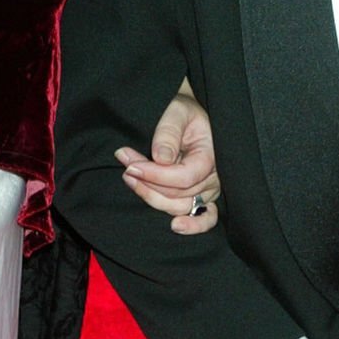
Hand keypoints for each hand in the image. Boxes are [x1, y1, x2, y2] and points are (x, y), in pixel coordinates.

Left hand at [117, 90, 219, 234]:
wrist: (191, 115)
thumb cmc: (185, 112)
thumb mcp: (176, 112)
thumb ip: (168, 133)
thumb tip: (161, 159)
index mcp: (211, 154)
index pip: (183, 176)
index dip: (155, 176)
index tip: (131, 166)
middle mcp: (214, 176)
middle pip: (179, 194)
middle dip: (148, 182)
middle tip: (125, 164)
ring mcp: (209, 189)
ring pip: (181, 207)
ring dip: (154, 198)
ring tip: (131, 180)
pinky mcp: (203, 196)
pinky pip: (205, 219)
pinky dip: (193, 225)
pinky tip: (175, 226)